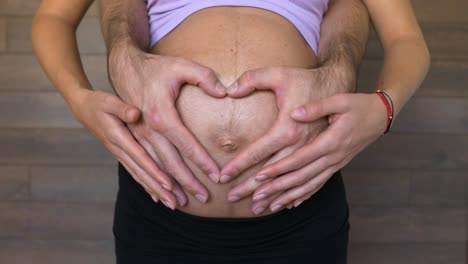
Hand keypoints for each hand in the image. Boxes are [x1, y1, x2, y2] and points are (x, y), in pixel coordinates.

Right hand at [69, 89, 187, 208]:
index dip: (154, 171)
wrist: (83, 109)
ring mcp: (120, 155)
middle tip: (175, 204)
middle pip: (141, 173)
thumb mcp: (109, 101)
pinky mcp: (122, 155)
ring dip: (155, 192)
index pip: (140, 157)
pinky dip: (146, 186)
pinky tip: (157, 197)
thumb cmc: (99, 103)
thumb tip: (135, 113)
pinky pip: (135, 174)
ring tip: (171, 205)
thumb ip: (122, 108)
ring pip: (139, 177)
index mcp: (118, 137)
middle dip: (159, 190)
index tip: (169, 184)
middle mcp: (119, 150)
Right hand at [108, 46, 226, 206]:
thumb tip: (223, 92)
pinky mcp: (130, 138)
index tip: (216, 176)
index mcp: (161, 115)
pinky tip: (157, 194)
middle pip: (169, 162)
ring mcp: (136, 136)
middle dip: (186, 182)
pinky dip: (148, 181)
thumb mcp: (181, 65)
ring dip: (166, 187)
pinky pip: (139, 165)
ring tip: (179, 204)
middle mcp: (146, 130)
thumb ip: (203, 76)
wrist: (124, 68)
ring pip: (153, 168)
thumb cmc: (155, 68)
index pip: (185, 144)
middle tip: (203, 198)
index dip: (201, 161)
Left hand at [220, 67, 332, 211]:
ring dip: (276, 196)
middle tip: (233, 197)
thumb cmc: (321, 84)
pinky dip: (300, 194)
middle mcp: (310, 148)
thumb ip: (260, 79)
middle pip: (278, 174)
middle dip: (255, 188)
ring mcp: (326, 159)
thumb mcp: (287, 74)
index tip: (226, 175)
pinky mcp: (334, 162)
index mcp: (295, 128)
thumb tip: (235, 90)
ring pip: (296, 183)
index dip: (243, 164)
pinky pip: (315, 183)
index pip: (263, 151)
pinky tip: (289, 204)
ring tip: (258, 208)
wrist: (365, 100)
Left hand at [251, 92, 387, 209]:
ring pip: (309, 186)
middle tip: (256, 197)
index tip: (260, 175)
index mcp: (331, 141)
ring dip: (288, 197)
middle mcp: (333, 157)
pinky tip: (291, 204)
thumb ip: (316, 107)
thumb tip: (294, 113)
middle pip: (301, 177)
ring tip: (269, 207)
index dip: (279, 168)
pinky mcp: (336, 165)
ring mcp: (335, 164)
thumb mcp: (340, 100)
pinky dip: (304, 196)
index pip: (300, 159)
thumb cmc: (358, 105)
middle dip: (277, 188)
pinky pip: (319, 185)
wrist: (380, 116)